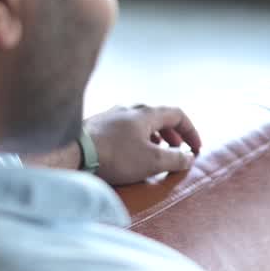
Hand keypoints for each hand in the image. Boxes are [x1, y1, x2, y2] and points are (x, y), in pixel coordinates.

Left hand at [84, 104, 201, 184]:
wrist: (73, 153)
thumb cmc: (116, 156)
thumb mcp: (153, 161)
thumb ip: (176, 159)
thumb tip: (188, 157)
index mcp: (146, 113)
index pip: (177, 114)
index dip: (190, 131)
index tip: (196, 148)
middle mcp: (128, 109)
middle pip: (157, 116)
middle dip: (171, 133)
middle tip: (177, 148)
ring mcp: (110, 116)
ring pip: (138, 122)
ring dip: (152, 135)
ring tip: (154, 149)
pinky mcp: (95, 126)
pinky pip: (121, 129)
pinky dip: (134, 138)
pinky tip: (128, 152)